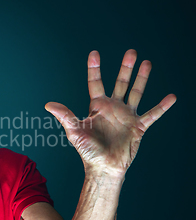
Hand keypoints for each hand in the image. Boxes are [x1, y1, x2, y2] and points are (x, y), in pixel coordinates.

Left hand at [45, 50, 175, 176]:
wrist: (104, 168)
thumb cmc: (87, 151)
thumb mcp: (74, 131)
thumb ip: (65, 116)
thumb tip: (48, 104)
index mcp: (97, 107)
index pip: (95, 82)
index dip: (95, 68)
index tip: (94, 53)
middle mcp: (112, 108)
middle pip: (120, 83)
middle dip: (125, 68)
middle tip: (131, 52)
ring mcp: (126, 116)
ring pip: (136, 92)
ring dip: (142, 78)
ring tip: (147, 63)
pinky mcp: (138, 127)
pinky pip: (152, 114)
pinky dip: (162, 106)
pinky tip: (171, 97)